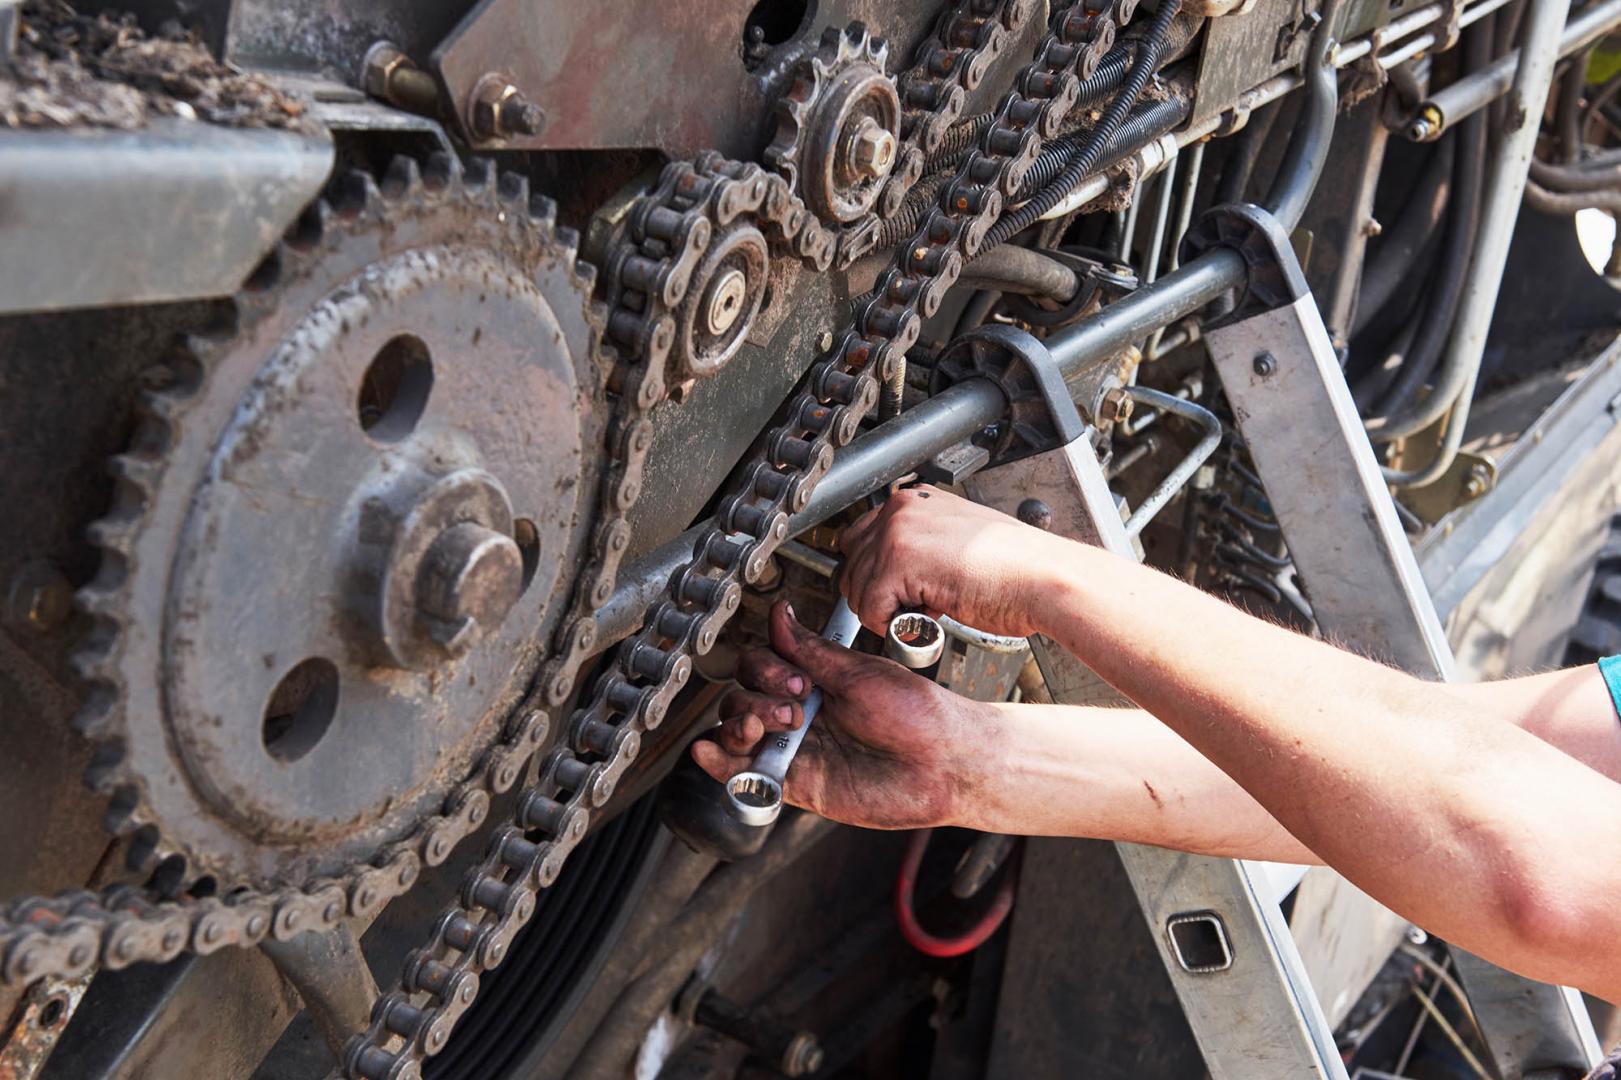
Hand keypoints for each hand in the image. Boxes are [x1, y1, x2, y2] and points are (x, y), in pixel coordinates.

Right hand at [692, 600, 994, 829]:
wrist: (944, 764)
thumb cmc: (917, 716)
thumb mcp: (859, 673)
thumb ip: (809, 651)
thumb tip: (780, 613)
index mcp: (816, 681)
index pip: (761, 665)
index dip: (766, 669)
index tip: (796, 679)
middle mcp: (801, 714)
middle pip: (742, 696)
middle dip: (755, 698)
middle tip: (795, 708)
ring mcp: (797, 749)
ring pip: (738, 733)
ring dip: (737, 725)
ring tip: (763, 728)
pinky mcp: (797, 784)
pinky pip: (746, 776)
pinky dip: (720, 764)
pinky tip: (710, 751)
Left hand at [837, 485, 1072, 636]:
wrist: (1044, 578)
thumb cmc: (1016, 569)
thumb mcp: (958, 542)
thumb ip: (922, 547)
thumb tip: (894, 573)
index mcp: (915, 500)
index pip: (862, 538)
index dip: (877, 575)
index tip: (902, 593)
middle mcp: (901, 509)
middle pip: (851, 562)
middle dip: (875, 593)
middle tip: (915, 606)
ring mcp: (897, 532)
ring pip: (857, 588)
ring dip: (886, 610)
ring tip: (928, 609)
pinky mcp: (898, 562)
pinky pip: (870, 609)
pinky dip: (892, 626)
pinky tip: (928, 617)